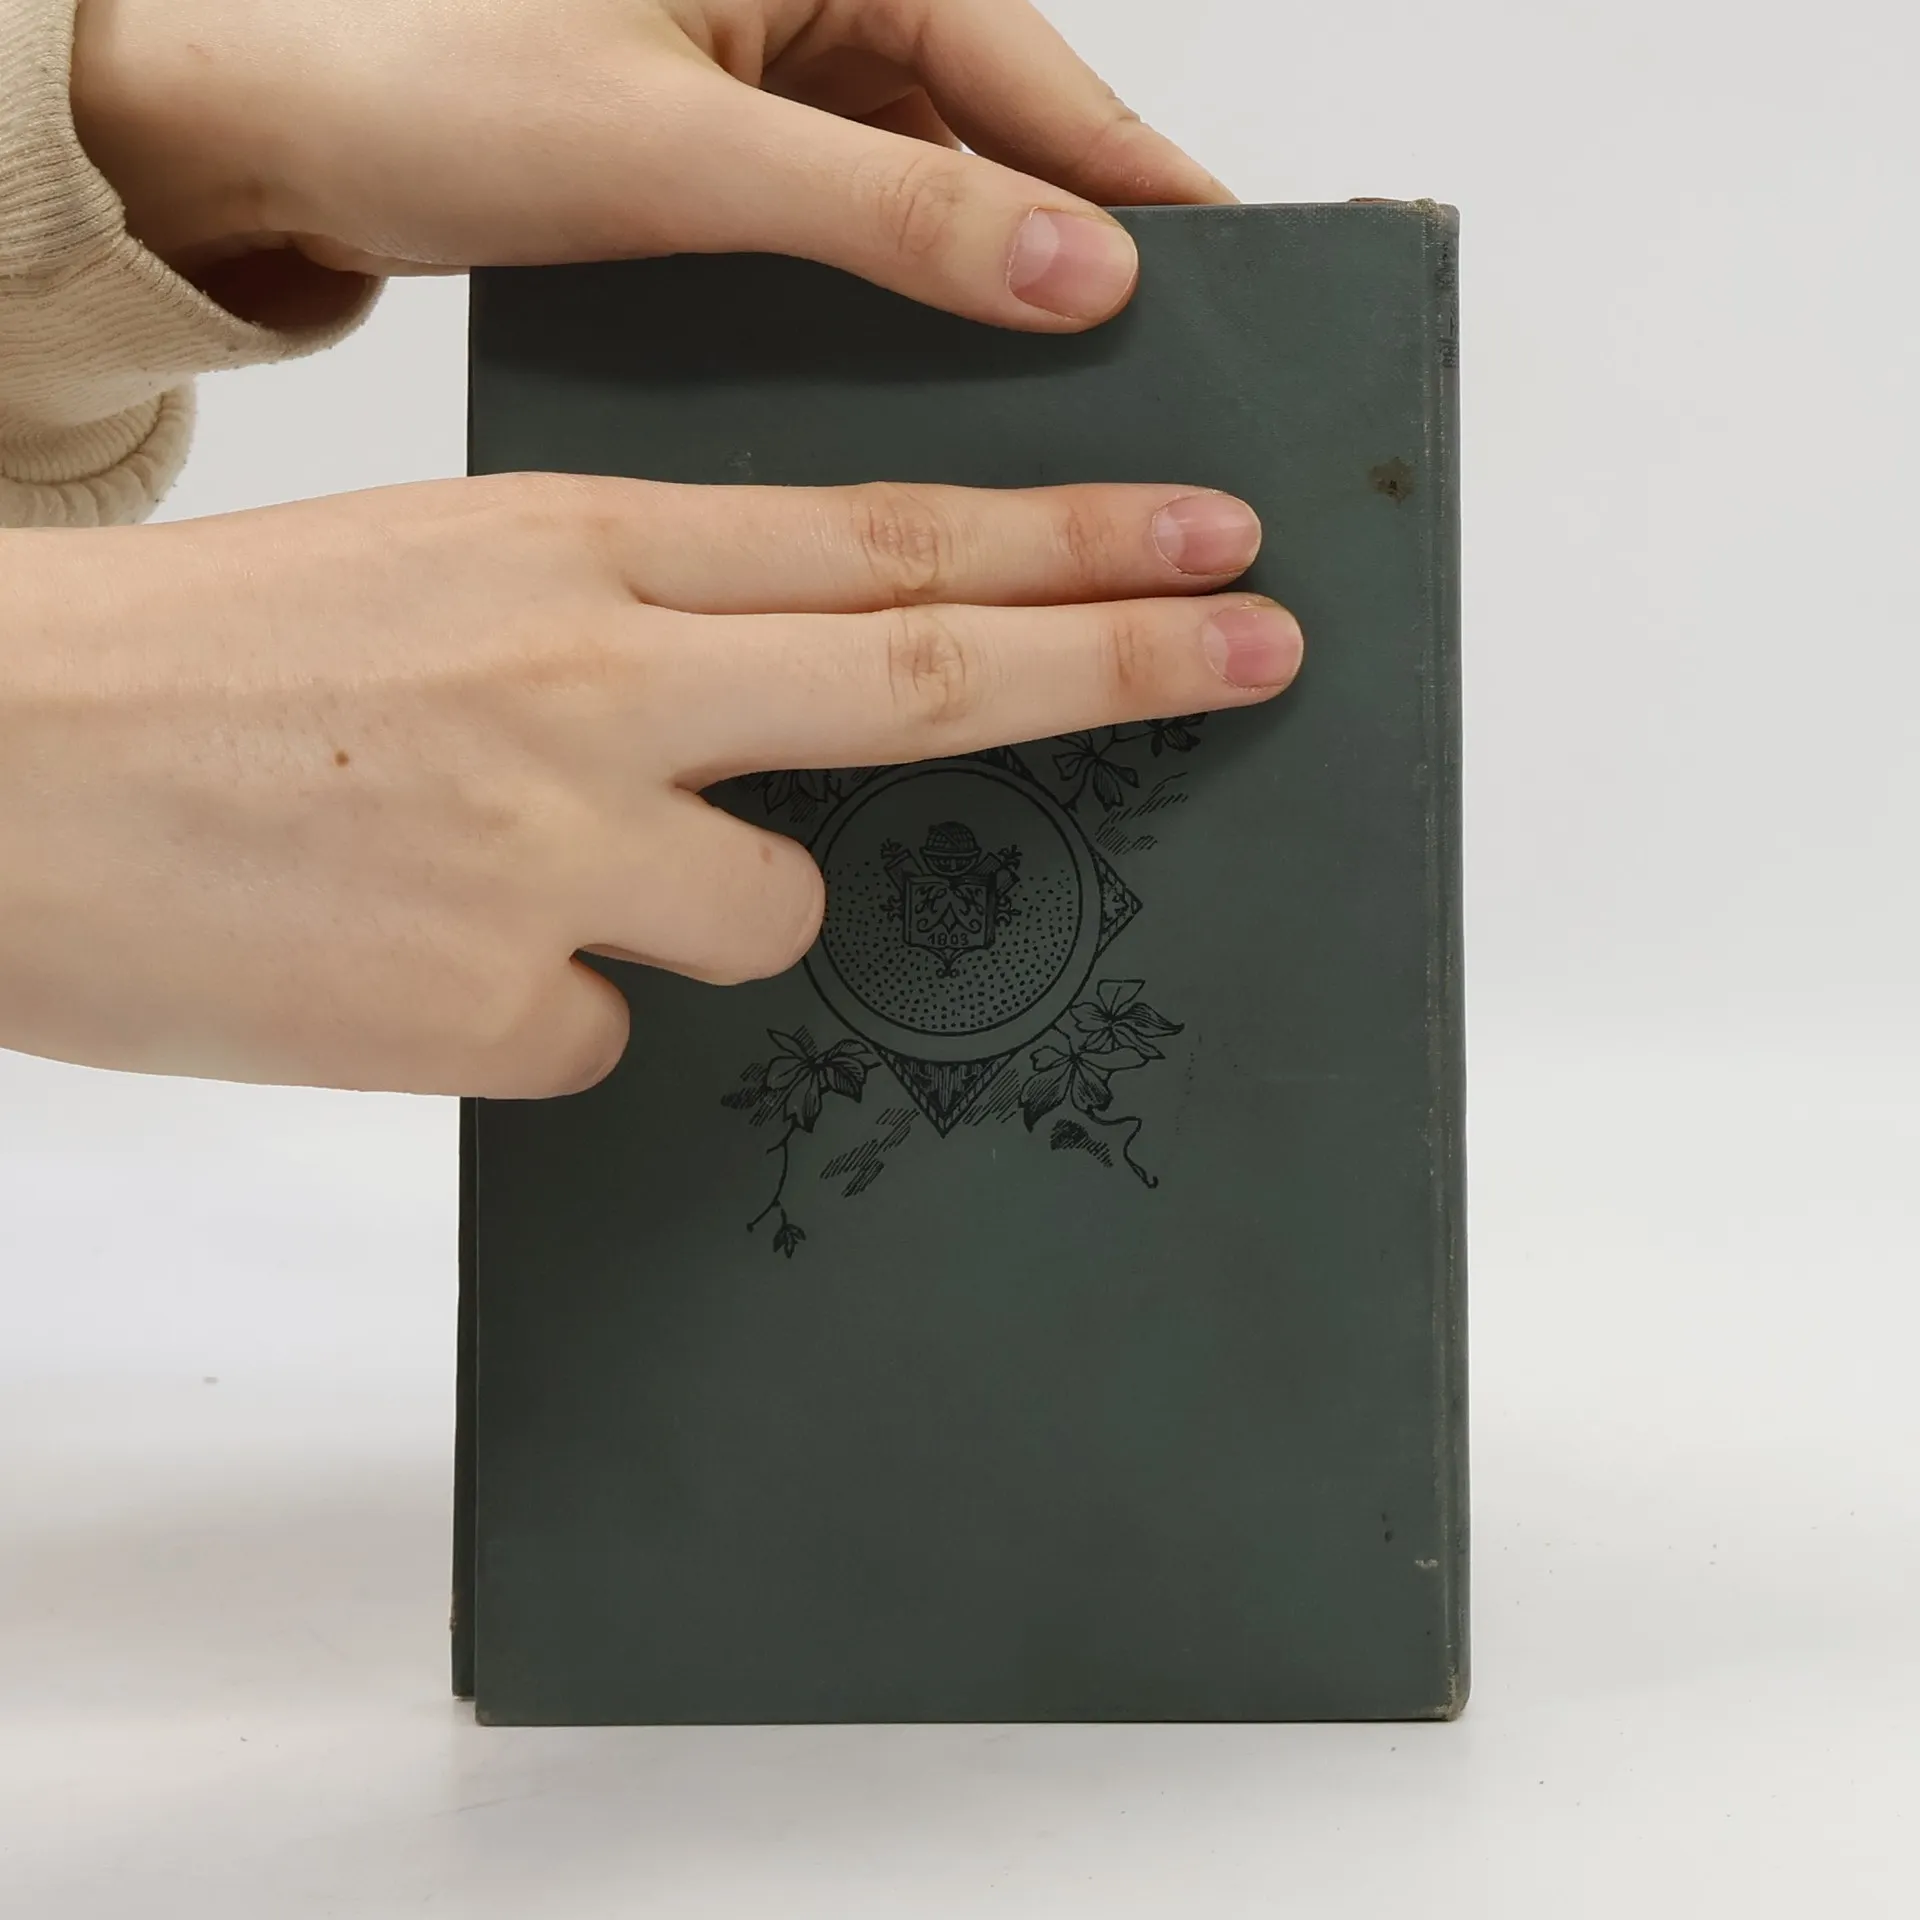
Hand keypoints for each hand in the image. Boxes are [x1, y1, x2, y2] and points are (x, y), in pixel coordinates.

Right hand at [0, 479, 1298, 1095]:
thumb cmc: (199, 667)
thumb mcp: (445, 578)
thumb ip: (634, 640)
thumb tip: (768, 755)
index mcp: (576, 551)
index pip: (886, 540)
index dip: (1068, 540)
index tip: (1205, 536)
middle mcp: (600, 685)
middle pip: (927, 674)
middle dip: (1120, 658)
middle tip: (1260, 646)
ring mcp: (559, 854)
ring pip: (773, 914)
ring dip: (699, 910)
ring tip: (501, 876)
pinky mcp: (501, 1013)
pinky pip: (610, 1034)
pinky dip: (548, 1012)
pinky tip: (409, 965)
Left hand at [72, 0, 1230, 331]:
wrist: (260, 122)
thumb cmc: (425, 78)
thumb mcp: (679, 156)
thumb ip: (892, 215)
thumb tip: (1078, 271)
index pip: (1026, 65)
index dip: (1134, 179)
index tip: (1242, 270)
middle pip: (994, 129)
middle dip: (1071, 248)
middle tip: (1167, 370)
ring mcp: (766, 73)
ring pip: (927, 189)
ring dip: (981, 292)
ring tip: (1063, 404)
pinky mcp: (723, 146)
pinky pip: (848, 227)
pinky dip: (889, 303)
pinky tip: (923, 382)